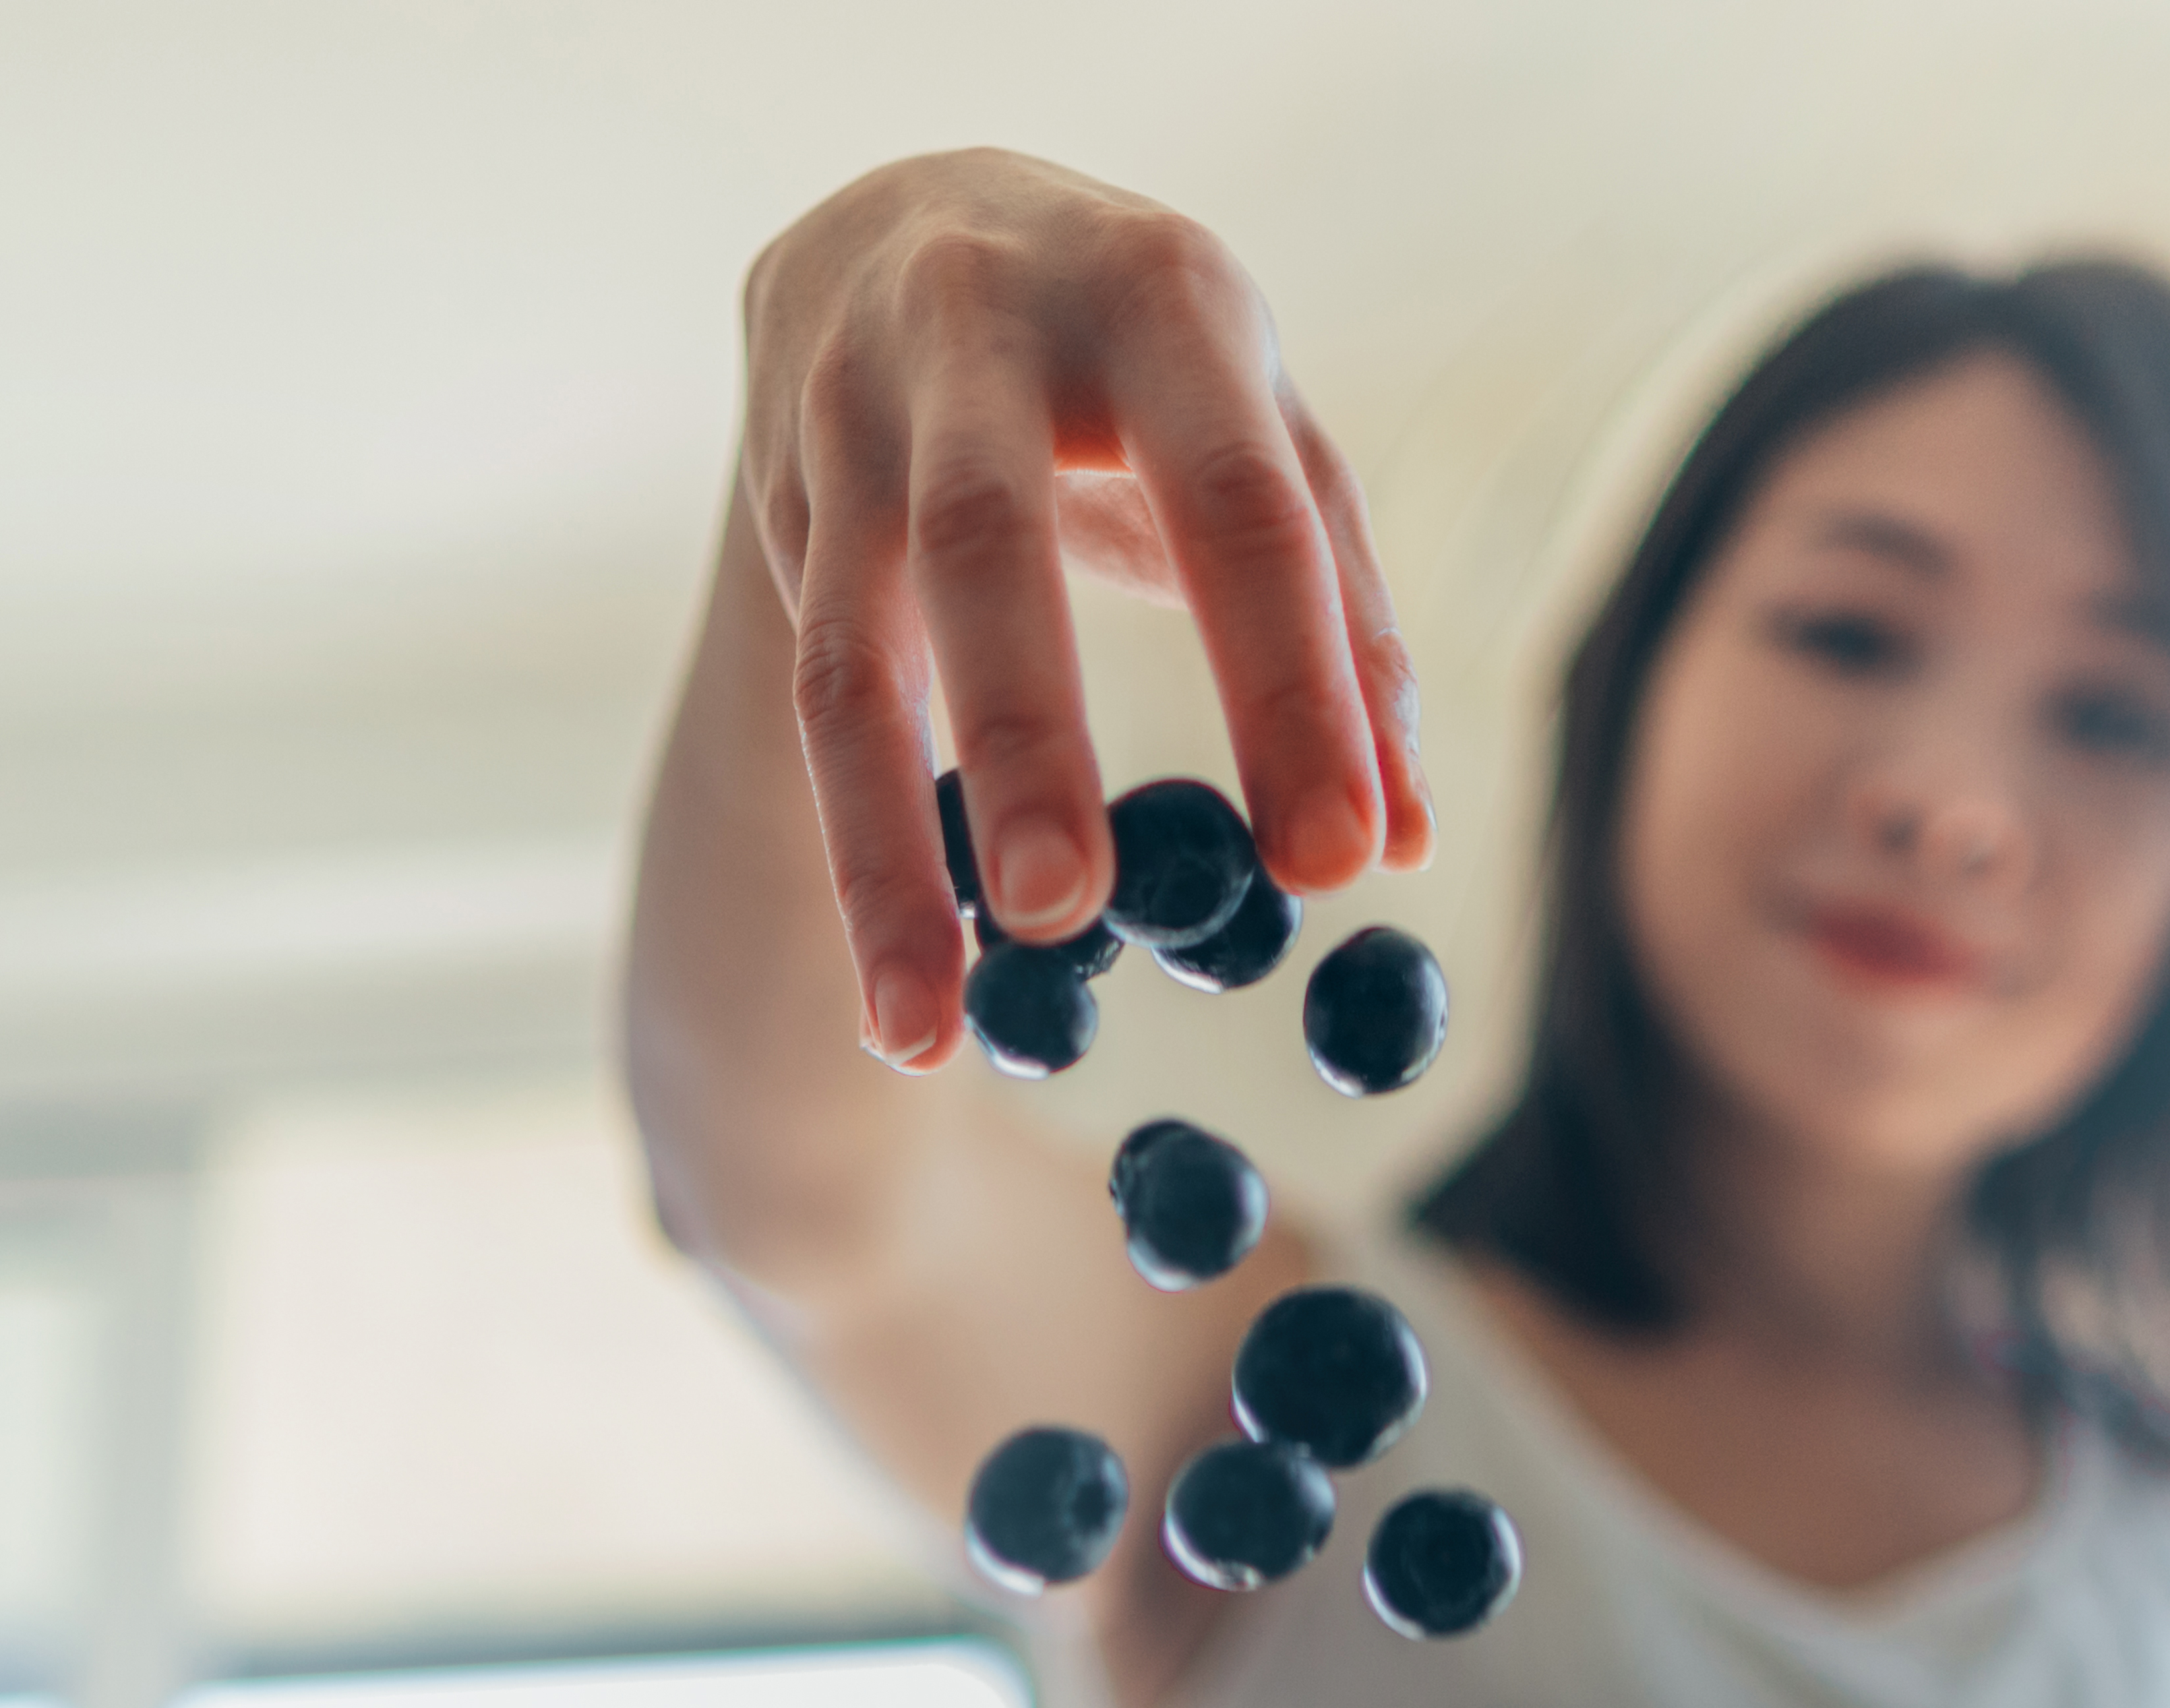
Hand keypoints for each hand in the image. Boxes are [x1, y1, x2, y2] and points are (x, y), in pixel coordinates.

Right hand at [736, 151, 1432, 1064]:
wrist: (899, 219)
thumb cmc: (1137, 360)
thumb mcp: (1259, 430)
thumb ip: (1337, 619)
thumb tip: (1395, 839)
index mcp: (1158, 296)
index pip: (1237, 504)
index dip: (1290, 682)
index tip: (1335, 860)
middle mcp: (976, 329)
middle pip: (989, 545)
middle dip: (1027, 735)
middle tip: (1068, 910)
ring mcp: (846, 411)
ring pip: (849, 651)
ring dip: (884, 851)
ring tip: (924, 1025)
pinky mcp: (774, 497)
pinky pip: (808, 691)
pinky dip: (853, 858)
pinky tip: (899, 997)